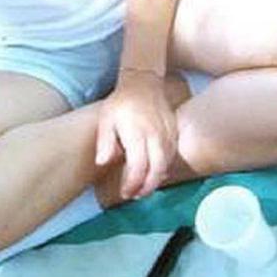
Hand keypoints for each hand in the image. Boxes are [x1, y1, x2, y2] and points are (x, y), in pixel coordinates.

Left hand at [95, 70, 177, 200]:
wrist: (143, 81)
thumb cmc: (121, 102)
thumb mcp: (106, 119)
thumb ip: (105, 142)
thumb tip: (102, 162)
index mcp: (137, 132)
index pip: (138, 166)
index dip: (132, 184)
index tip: (125, 193)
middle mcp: (155, 134)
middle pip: (157, 169)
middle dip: (147, 187)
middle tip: (136, 195)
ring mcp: (167, 133)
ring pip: (167, 163)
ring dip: (157, 179)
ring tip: (144, 188)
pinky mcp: (174, 131)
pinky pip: (173, 154)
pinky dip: (165, 167)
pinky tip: (156, 172)